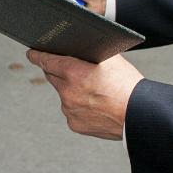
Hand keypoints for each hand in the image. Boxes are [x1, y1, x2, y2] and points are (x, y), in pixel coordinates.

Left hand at [27, 51, 141, 140]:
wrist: (141, 116)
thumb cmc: (129, 86)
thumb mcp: (111, 59)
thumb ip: (90, 52)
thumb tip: (77, 47)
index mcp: (73, 72)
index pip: (45, 60)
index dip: (37, 55)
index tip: (32, 53)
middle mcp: (67, 92)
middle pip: (52, 76)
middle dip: (58, 71)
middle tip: (68, 69)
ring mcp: (70, 109)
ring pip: (63, 95)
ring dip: (71, 90)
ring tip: (93, 90)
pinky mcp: (75, 124)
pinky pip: (72, 111)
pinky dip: (79, 106)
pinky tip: (95, 105)